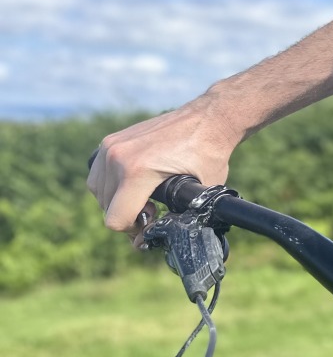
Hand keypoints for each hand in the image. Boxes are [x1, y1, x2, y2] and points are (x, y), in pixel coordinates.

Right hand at [87, 99, 237, 244]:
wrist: (210, 118)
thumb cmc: (210, 153)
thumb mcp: (201, 192)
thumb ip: (179, 217)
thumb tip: (160, 239)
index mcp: (137, 170)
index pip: (115, 219)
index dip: (134, 231)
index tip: (152, 225)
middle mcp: (117, 157)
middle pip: (106, 208)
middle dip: (129, 216)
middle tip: (154, 210)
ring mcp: (110, 146)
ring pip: (98, 192)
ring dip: (118, 201)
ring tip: (145, 197)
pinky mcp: (110, 140)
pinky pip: (99, 174)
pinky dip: (112, 185)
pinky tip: (135, 184)